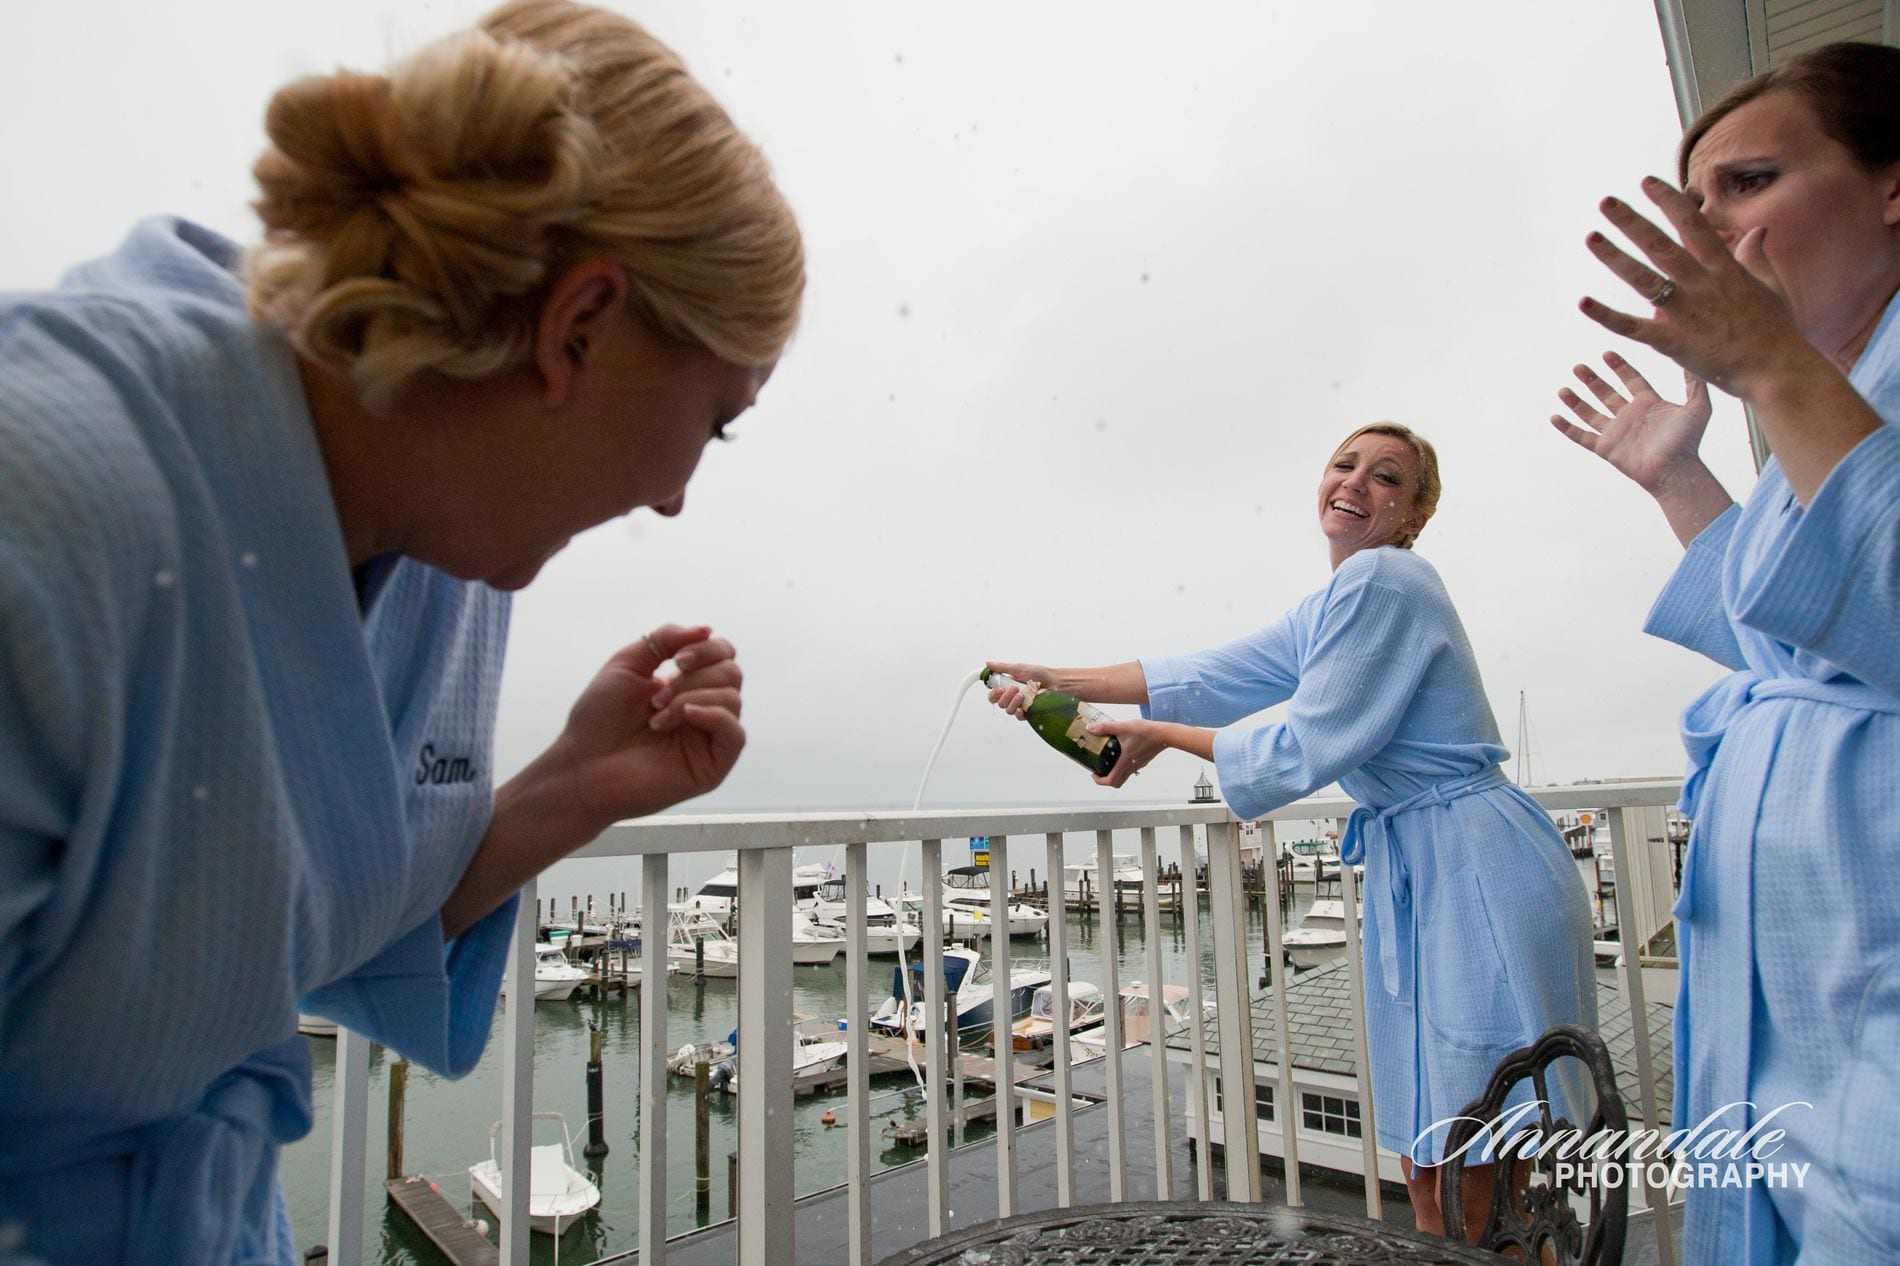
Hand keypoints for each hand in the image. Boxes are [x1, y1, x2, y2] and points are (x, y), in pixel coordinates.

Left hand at [552, 623, 744, 830]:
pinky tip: (685, 717)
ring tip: (657, 717)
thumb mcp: (627, 664)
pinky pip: (736, 734)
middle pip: (731, 673)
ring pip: (733, 699)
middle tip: (656, 697)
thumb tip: (708, 629)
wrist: (582, 766)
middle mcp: (703, 710)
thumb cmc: (598, 720)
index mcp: (686, 686)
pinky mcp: (712, 767)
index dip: (707, 649)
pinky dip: (714, 716)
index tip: (676, 660)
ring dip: (691, 697)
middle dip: (694, 677)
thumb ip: (665, 640)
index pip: (723, 655)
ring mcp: (709, 739)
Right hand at [984, 660, 1057, 719]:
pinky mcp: (1027, 712)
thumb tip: (988, 664)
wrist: (1055, 682)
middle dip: (1005, 697)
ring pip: (1008, 710)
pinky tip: (1022, 708)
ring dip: (1013, 702)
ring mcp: (1019, 705)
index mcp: (1007, 686)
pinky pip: (1018, 716)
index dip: (993, 694)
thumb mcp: (1020, 668)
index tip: (999, 689)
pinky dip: (1019, 712)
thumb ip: (1003, 667)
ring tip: (1023, 694)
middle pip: (999, 703)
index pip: (994, 694)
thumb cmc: (1040, 674)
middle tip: (1014, 688)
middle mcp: (1012, 697)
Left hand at [1087, 717, 1165, 788]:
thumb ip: (1105, 727)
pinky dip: (1122, 764)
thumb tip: (1090, 728)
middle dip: (1105, 779)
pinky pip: (1130, 768)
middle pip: (1117, 782)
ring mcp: (1138, 765)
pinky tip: (1120, 750)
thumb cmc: (1146, 732)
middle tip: (1098, 769)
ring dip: (1113, 771)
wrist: (1165, 734)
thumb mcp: (1122, 727)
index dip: (1099, 781)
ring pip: (1124, 775)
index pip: (1111, 781)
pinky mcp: (1143, 760)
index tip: (1093, 773)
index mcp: (1125, 763)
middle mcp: (1131, 767)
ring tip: (1107, 759)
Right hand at [1551, 351, 1711, 496]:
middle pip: (1606, 393)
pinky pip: (1582, 436)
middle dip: (1592, 380)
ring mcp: (1616, 432)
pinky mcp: (1606, 448)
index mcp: (1648, 403)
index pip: (1631, 380)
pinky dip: (1567, 428)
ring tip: (1564, 389)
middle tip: (1579, 367)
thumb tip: (1694, 360)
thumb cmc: (1688, 442)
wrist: (1675, 470)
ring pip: (1590, 413)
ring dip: (1576, 401)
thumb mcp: (1698, 407)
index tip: (1607, 354)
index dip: (1619, 366)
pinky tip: (1555, 417)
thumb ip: (1695, 384)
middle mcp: (1630, 416)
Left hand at [1578, 177, 1811, 399]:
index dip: (1669, 201)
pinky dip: (1607, 316)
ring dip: (1614, 257)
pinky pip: (1633, 327)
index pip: (1692, 225)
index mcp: (1724, 268)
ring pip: (1643, 279)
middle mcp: (1701, 284)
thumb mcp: (1771, 286)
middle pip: (1660, 245)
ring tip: (1591, 238)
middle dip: (1632, 221)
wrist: (1778, 369)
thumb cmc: (1776, 331)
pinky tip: (1583, 303)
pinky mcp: (1673, 341)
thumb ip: (1757, 256)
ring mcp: (1686, 312)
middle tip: (1605, 202)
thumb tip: (1758, 229)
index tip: (1647, 182)